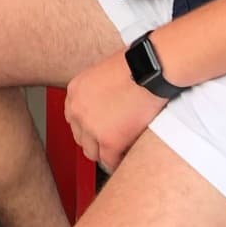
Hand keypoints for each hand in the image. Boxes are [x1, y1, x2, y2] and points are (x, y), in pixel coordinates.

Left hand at [64, 50, 162, 170]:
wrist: (152, 68)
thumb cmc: (138, 65)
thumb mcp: (105, 73)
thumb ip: (98, 91)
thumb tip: (105, 104)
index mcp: (75, 91)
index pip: (73, 118)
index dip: (87, 126)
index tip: (98, 129)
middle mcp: (78, 109)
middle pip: (80, 137)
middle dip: (94, 140)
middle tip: (111, 140)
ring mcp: (91, 126)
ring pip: (92, 152)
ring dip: (105, 152)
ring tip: (120, 150)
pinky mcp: (109, 140)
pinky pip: (109, 161)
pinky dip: (118, 161)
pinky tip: (127, 156)